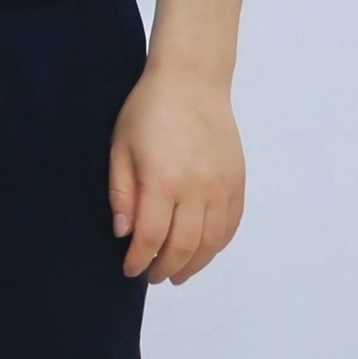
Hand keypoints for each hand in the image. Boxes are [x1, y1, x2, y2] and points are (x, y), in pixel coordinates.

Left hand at [109, 60, 245, 281]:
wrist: (192, 81)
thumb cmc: (148, 110)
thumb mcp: (120, 146)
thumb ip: (121, 193)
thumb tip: (124, 234)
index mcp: (162, 181)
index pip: (151, 237)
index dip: (139, 260)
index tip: (130, 270)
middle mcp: (196, 189)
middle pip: (183, 246)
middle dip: (165, 268)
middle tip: (153, 277)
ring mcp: (221, 187)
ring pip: (211, 242)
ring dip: (194, 264)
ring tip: (177, 273)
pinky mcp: (237, 182)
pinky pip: (230, 226)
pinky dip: (217, 245)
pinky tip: (203, 251)